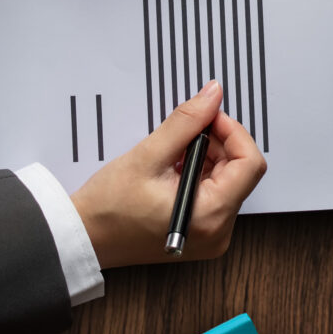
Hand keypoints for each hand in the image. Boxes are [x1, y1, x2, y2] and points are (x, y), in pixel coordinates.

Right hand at [70, 82, 263, 265]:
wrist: (83, 238)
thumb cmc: (107, 208)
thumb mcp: (148, 156)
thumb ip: (186, 123)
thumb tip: (213, 95)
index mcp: (211, 216)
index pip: (250, 164)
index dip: (233, 133)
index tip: (209, 118)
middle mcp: (219, 231)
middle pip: (241, 171)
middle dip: (218, 144)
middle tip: (186, 132)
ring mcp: (212, 235)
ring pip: (228, 180)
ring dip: (207, 157)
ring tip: (172, 154)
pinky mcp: (202, 232)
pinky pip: (215, 194)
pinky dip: (200, 174)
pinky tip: (173, 169)